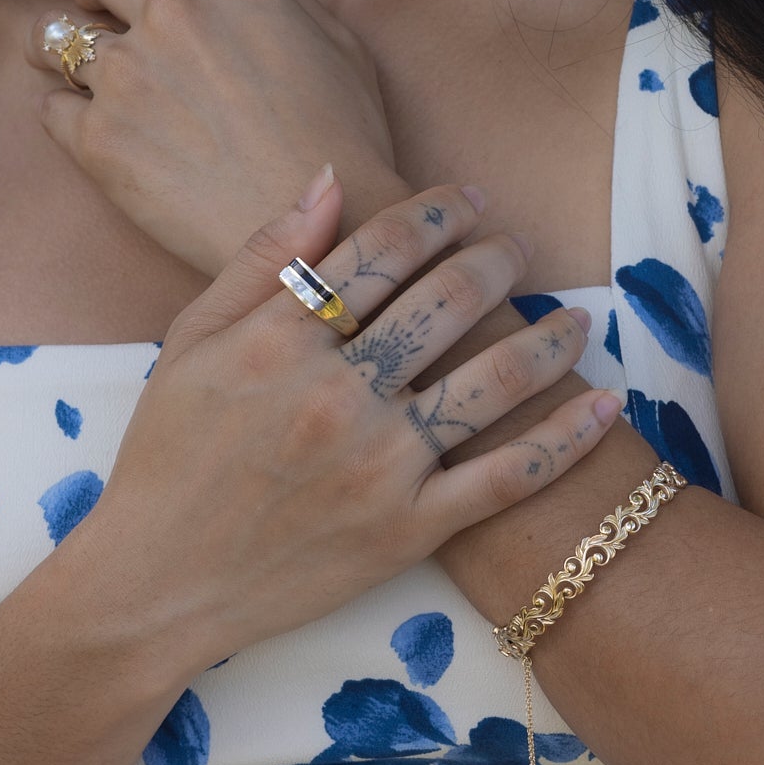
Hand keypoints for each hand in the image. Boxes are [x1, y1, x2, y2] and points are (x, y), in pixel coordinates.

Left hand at [30, 0, 398, 274]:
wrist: (317, 224)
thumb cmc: (342, 139)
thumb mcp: (340, 43)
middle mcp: (171, 12)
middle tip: (98, 10)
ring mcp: (127, 74)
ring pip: (53, 35)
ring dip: (60, 45)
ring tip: (66, 64)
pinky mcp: (97, 137)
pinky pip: (49, 107)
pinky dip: (62, 114)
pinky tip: (81, 127)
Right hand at [69, 171, 622, 668]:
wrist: (158, 584)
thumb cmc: (167, 454)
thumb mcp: (190, 340)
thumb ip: (261, 257)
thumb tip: (329, 180)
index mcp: (278, 340)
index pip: (382, 249)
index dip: (436, 211)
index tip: (466, 197)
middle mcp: (336, 394)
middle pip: (446, 301)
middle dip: (495, 258)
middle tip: (515, 244)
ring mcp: (379, 466)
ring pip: (491, 381)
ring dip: (546, 337)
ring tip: (575, 316)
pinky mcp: (408, 530)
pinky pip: (506, 479)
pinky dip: (564, 439)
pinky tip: (605, 405)